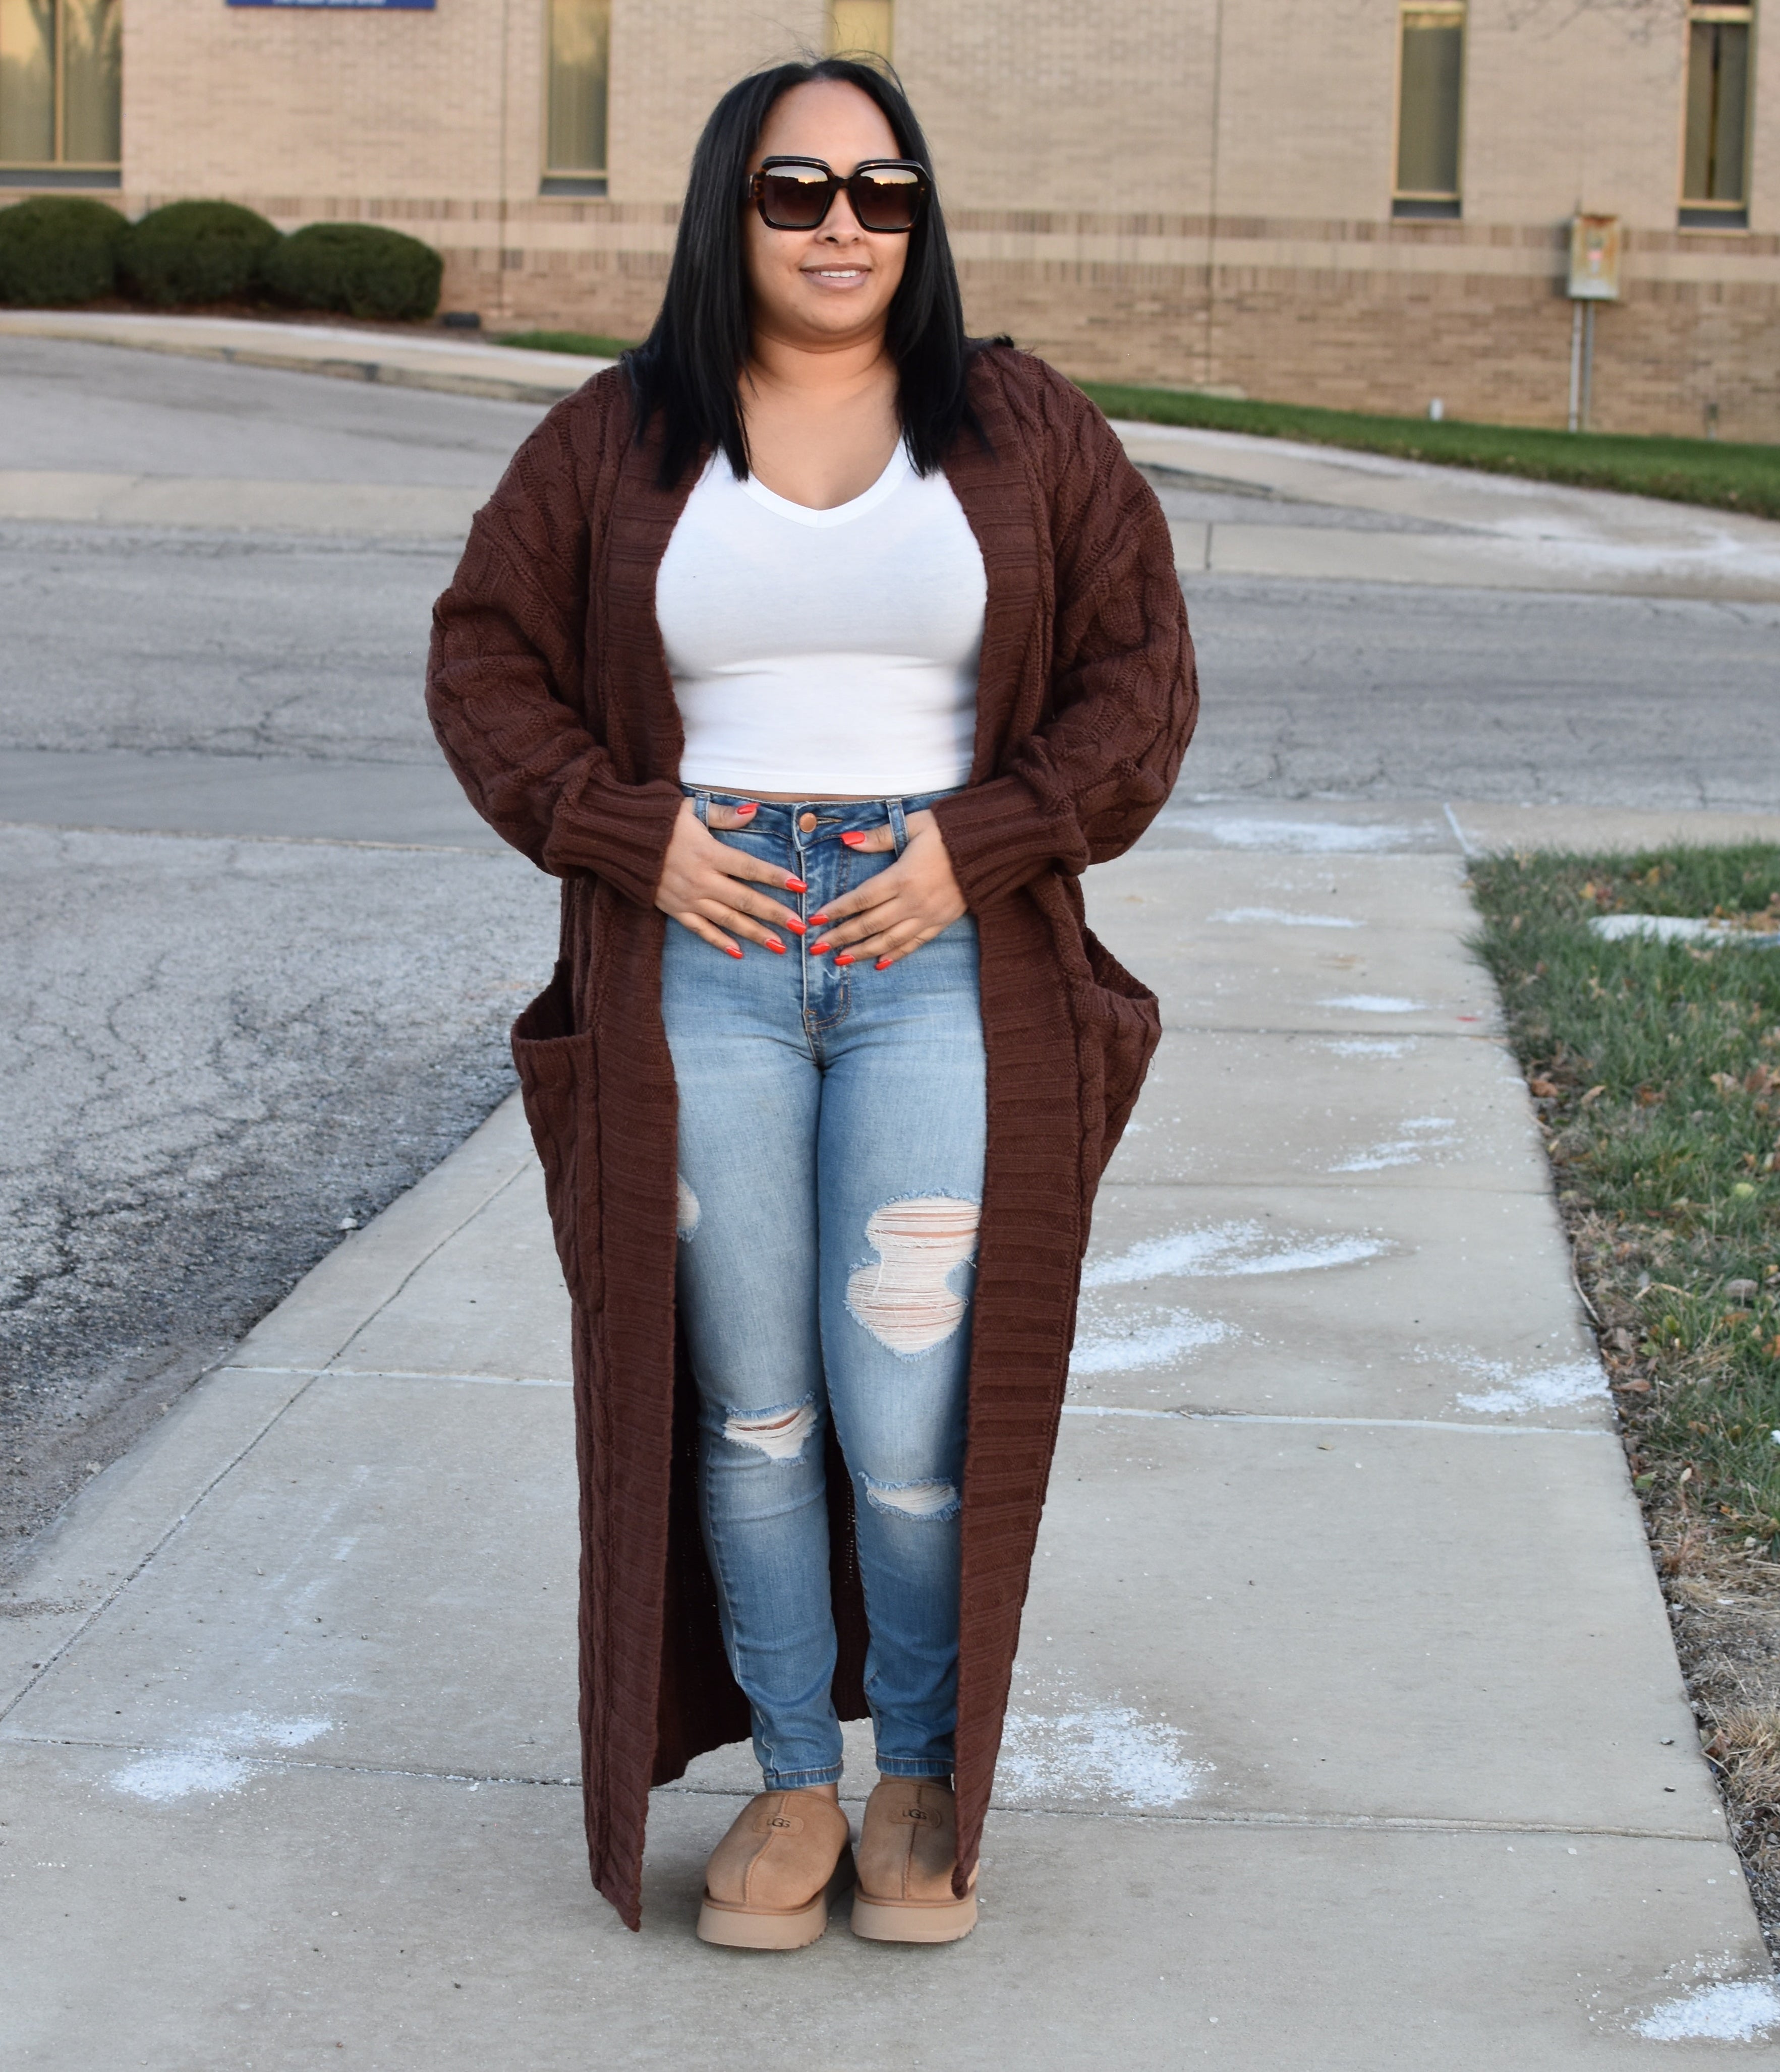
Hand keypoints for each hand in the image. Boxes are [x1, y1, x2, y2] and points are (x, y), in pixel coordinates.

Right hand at [654, 798, 806, 957]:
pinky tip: (739, 952)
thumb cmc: (657, 820)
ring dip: (755, 934)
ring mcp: (688, 898)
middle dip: (775, 914)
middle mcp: (701, 880)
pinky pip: (700, 930)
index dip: (777, 878)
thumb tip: (754, 811)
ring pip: (728, 920)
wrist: (617, 838)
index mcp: (709, 853)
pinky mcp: (674, 909)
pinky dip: (719, 942)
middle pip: (745, 900)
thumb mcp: (691, 810)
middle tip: (800, 927)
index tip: (801, 887)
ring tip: (779, 946)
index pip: (751, 868)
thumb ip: (724, 815)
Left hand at [808, 810, 965, 969]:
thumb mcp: (914, 825)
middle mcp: (912, 902)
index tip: (816, 919)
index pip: (861, 899)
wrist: (991, 847)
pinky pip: (914, 944)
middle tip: (817, 948)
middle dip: (841, 937)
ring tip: (840, 960)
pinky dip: (895, 955)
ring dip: (862, 952)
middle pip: (869, 924)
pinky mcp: (941, 922)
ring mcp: (927, 915)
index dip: (837, 910)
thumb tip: (848, 841)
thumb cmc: (949, 831)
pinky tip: (880, 963)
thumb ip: (879, 836)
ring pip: (888, 940)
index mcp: (902, 877)